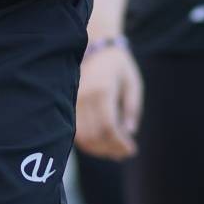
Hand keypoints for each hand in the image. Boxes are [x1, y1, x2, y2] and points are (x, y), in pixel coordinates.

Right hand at [75, 40, 142, 160]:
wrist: (97, 50)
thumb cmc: (119, 68)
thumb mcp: (133, 84)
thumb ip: (133, 108)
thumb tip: (129, 132)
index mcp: (103, 90)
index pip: (108, 126)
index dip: (119, 143)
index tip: (131, 150)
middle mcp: (85, 97)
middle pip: (95, 135)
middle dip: (111, 149)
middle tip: (125, 153)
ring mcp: (75, 102)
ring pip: (83, 137)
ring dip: (99, 150)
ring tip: (114, 152)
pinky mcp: (70, 106)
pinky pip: (76, 132)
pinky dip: (89, 143)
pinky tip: (102, 145)